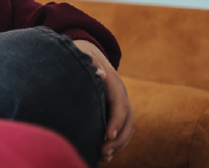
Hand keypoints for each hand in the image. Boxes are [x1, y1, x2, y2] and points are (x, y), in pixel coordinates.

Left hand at [73, 40, 134, 162]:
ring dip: (119, 144)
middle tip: (103, 152)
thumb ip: (90, 62)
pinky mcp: (114, 109)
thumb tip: (99, 73)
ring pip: (128, 127)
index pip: (119, 104)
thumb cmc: (80, 54)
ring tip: (103, 157)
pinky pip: (121, 128)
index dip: (116, 120)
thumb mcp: (82, 53)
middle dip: (118, 138)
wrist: (87, 51)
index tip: (107, 135)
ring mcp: (120, 102)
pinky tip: (104, 153)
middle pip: (128, 119)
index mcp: (113, 82)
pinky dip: (116, 142)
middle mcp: (120, 94)